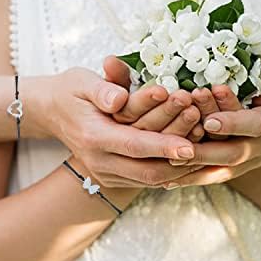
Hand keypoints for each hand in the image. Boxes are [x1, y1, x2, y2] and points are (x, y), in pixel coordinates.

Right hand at [31, 67, 199, 187]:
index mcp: (92, 136)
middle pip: (147, 169)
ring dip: (179, 167)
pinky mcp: (112, 177)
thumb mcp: (81, 81)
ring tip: (207, 149)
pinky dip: (170, 171)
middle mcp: (98, 161)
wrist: (52, 111)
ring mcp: (105, 173)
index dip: (163, 146)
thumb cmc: (71, 91)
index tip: (192, 145)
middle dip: (180, 159)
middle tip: (209, 144)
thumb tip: (120, 99)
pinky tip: (191, 159)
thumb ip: (102, 89)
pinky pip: (146, 179)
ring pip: (150, 178)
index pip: (134, 145)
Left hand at [103, 54, 260, 188]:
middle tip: (179, 145)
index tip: (209, 121)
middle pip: (236, 152)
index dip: (233, 123)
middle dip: (206, 149)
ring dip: (195, 166)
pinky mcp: (241, 165)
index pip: (256, 124)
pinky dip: (193, 177)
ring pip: (223, 168)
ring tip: (169, 162)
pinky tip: (168, 180)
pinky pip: (215, 174)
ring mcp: (255, 158)